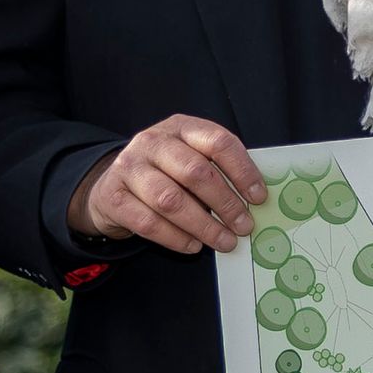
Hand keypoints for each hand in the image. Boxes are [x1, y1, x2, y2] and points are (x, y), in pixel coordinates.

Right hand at [71, 116, 264, 253]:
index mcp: (181, 127)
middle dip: (226, 203)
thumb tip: (253, 200)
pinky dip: (176, 238)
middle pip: (195, 172)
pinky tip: (194, 245)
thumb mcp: (191, 157)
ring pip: (171, 200)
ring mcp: (129, 168)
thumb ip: (218, 170)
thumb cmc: (165, 172)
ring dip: (204, 226)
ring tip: (225, 241)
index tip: (259, 197)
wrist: (113, 184)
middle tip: (244, 226)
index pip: (218, 142)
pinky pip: (149, 223)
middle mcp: (153, 142)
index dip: (242, 171)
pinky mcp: (113, 197)